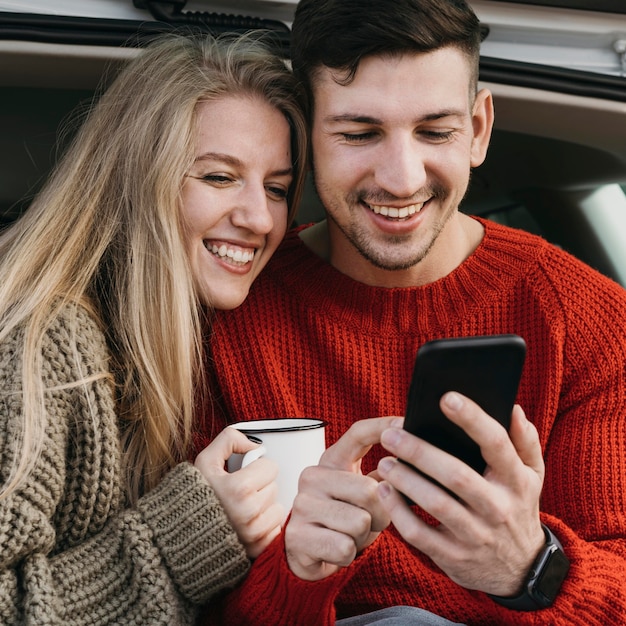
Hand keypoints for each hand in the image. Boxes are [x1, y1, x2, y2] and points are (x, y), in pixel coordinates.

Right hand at [194, 427, 282, 557]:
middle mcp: (247, 513)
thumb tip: (254, 445)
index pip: (271, 467)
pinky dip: (265, 526)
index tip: (243, 475)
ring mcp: (253, 534)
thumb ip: (229, 440)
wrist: (180, 536)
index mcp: (238, 488)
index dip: (257, 467)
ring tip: (242, 508)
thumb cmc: (193, 497)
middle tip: (240, 493)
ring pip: (277, 508)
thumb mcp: (205, 461)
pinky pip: (276, 529)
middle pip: (274, 487)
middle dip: (260, 487)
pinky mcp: (257, 549)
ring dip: (264, 507)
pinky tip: (247, 524)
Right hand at [284, 416, 400, 580]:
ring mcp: (301, 504)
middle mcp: (312, 476)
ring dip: (364, 537)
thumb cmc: (344, 518)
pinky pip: (344, 548)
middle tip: (368, 521)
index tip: (407, 424)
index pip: (358, 433)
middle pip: (371, 491)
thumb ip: (384, 475)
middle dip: (381, 515)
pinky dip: (348, 555)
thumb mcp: (362, 492)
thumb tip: (415, 459)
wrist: (307, 554)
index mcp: (331, 460)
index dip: (383, 427)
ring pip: (360, 523)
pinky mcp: (296, 535)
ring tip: (350, 534)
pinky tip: (336, 549)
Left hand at [377, 393, 544, 595]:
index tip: (446, 398)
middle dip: (420, 452)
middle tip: (390, 434)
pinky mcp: (454, 557)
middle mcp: (498, 508)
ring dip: (406, 481)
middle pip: (457, 475)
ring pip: (437, 505)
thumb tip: (513, 409)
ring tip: (384, 461)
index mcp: (516, 480)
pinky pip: (420, 535)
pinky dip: (398, 513)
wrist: (520, 571)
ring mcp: (476, 536)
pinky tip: (384, 491)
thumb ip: (524, 441)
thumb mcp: (532, 476)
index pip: (496, 444)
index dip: (473, 419)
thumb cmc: (517, 507)